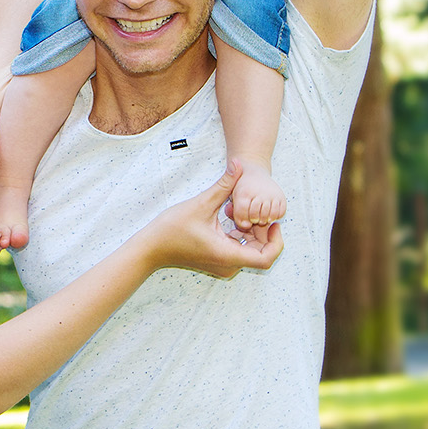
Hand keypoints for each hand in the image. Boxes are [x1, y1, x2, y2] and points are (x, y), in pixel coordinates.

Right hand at [138, 161, 283, 278]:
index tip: (272, 222)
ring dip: (251, 233)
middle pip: (260, 253)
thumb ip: (224, 184)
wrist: (150, 248)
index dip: (276, 240)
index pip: (267, 258)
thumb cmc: (171, 229)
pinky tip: (231, 218)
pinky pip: (238, 251)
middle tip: (256, 211)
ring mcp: (223, 265)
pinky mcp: (217, 261)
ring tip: (241, 212)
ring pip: (250, 252)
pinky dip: (240, 236)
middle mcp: (228, 264)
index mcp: (228, 255)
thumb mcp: (201, 203)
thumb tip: (239, 163)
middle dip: (263, 232)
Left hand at [229, 155, 287, 229]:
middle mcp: (259, 192)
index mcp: (244, 192)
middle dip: (253, 220)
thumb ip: (233, 213)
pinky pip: (280, 213)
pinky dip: (275, 216)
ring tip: (260, 215)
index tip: (243, 218)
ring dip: (264, 219)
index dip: (242, 220)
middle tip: (252, 217)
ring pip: (269, 216)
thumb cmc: (242, 188)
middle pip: (256, 217)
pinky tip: (269, 212)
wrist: (254, 173)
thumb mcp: (232, 197)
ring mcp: (272, 193)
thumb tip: (246, 226)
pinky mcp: (281, 196)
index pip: (242, 214)